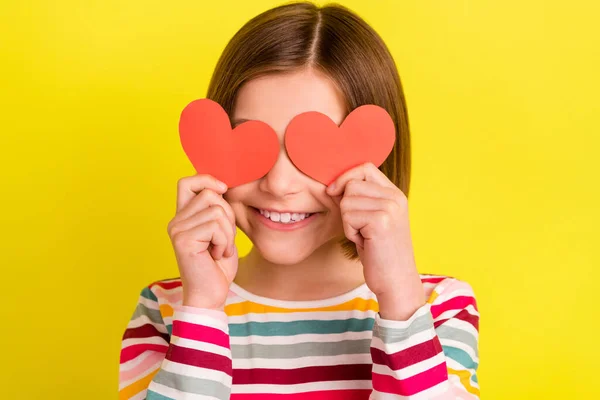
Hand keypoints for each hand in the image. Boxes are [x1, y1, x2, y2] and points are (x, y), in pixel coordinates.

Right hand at [167, 174, 237, 309]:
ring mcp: (178, 230)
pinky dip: (225, 242)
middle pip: (210, 194)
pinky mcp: (184, 240)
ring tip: (220, 249)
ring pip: (217, 211)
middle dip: (227, 215)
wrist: (211, 295)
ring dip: (228, 233)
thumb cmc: (218, 266)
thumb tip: (222, 186)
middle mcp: (176, 221)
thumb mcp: (221, 231)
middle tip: (224, 239)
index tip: (223, 190)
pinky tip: (217, 255)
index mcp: (183, 216)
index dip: (207, 179)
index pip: (187, 181)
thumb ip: (218, 209)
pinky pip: (216, 227)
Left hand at [326, 163, 424, 319]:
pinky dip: (350, 232)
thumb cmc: (380, 253)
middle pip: (351, 184)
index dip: (345, 177)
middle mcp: (395, 197)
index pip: (365, 167)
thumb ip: (363, 199)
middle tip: (360, 227)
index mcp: (395, 194)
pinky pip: (348, 216)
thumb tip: (333, 185)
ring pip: (346, 201)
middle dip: (346, 207)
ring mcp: (389, 208)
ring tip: (364, 236)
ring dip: (348, 222)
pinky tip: (364, 242)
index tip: (333, 192)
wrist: (396, 281)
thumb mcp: (375, 219)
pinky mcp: (381, 221)